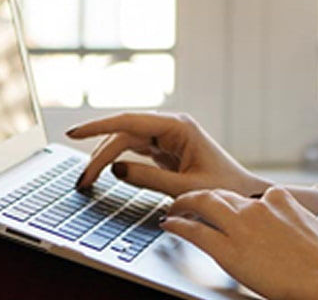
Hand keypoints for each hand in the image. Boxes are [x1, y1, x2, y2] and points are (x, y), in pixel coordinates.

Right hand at [66, 111, 269, 195]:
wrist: (244, 195)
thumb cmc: (224, 189)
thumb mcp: (185, 188)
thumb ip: (149, 179)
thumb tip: (116, 169)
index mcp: (178, 127)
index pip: (129, 122)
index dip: (98, 127)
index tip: (74, 134)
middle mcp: (171, 127)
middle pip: (124, 133)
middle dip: (99, 154)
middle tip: (82, 181)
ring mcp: (168, 138)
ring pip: (127, 141)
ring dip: (106, 157)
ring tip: (87, 180)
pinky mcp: (166, 150)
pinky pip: (135, 150)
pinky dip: (117, 161)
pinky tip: (104, 171)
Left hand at [162, 187, 317, 299]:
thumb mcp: (310, 224)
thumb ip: (290, 217)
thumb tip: (284, 224)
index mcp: (279, 198)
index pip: (247, 196)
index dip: (232, 203)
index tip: (225, 206)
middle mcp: (256, 206)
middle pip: (220, 194)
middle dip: (202, 197)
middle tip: (189, 201)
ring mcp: (240, 225)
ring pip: (203, 204)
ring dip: (185, 204)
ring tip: (175, 208)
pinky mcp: (227, 249)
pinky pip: (194, 231)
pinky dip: (178, 224)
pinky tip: (171, 223)